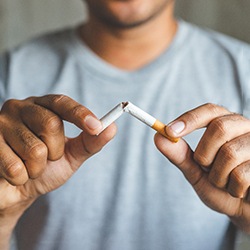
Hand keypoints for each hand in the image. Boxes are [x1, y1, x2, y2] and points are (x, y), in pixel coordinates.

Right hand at [0, 94, 115, 212]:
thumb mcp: (72, 154)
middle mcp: (21, 108)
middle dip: (55, 151)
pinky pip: (15, 166)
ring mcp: (1, 123)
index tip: (96, 127)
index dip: (80, 114)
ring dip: (38, 168)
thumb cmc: (47, 167)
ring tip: (29, 166)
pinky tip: (14, 173)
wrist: (19, 188)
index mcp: (43, 107)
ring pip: (35, 149)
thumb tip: (112, 127)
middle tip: (47, 158)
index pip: (63, 103)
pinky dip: (21, 178)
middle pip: (51, 124)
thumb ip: (91, 141)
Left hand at [154, 103, 249, 232]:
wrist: (244, 209)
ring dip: (218, 176)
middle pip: (219, 128)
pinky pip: (242, 175)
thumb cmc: (219, 187)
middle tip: (207, 168)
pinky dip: (233, 189)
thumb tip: (158, 137)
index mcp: (226, 125)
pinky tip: (239, 190)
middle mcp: (245, 129)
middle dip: (204, 154)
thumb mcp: (195, 171)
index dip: (189, 119)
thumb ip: (179, 155)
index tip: (169, 131)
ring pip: (229, 154)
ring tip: (225, 182)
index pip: (209, 111)